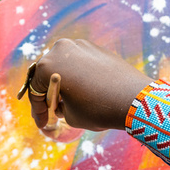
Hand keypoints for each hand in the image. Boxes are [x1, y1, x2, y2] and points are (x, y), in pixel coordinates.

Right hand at [28, 39, 151, 131]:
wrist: (134, 99)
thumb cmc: (97, 109)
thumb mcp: (69, 114)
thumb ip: (59, 105)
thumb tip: (62, 100)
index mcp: (47, 65)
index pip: (36, 90)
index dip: (37, 110)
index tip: (42, 123)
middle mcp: (60, 49)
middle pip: (47, 74)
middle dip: (48, 93)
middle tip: (51, 111)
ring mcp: (80, 45)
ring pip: (64, 66)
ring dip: (63, 82)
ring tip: (67, 101)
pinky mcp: (96, 48)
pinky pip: (80, 62)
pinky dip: (77, 75)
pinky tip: (82, 90)